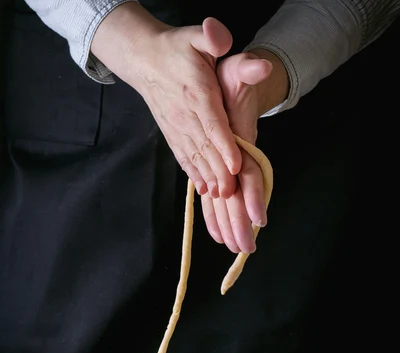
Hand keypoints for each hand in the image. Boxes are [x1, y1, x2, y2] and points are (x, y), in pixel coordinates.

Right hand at [91, 4, 241, 199]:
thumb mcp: (195, 36)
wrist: (145, 59)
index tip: (235, 165)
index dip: (225, 146)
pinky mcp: (173, 135)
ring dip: (208, 178)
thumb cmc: (176, 48)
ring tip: (220, 196)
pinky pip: (184, 157)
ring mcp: (177, 128)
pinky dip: (193, 174)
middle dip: (219, 172)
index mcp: (197, 93)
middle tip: (232, 192)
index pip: (213, 124)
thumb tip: (220, 37)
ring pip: (195, 157)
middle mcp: (186, 115)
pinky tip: (202, 188)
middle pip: (206, 148)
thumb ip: (211, 37)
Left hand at [201, 49, 288, 252]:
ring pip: (230, 202)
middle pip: (242, 196)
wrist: (233, 86)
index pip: (252, 172)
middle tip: (245, 249)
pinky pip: (217, 198)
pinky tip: (218, 235)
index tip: (257, 217)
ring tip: (234, 250)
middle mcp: (238, 159)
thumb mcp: (239, 69)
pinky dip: (216, 217)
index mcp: (242, 142)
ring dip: (232, 225)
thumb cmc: (234, 79)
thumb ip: (250, 69)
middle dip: (243, 222)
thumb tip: (260, 66)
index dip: (254, 194)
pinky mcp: (219, 171)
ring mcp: (229, 167)